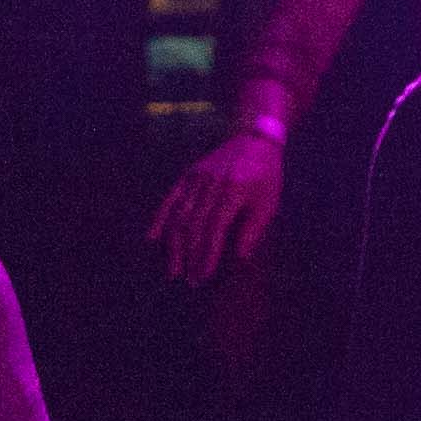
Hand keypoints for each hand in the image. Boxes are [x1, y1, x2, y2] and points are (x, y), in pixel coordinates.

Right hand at [154, 122, 288, 283]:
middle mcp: (211, 183)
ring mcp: (197, 177)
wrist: (255, 139)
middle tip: (189, 281)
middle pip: (193, 225)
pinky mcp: (189, 174)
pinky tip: (152, 239)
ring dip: (174, 245)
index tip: (203, 276)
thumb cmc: (266, 176)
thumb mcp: (268, 203)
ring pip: (178, 215)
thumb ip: (253, 230)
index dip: (207, 255)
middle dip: (190, 256)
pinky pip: (170, 198)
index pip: (215, 229)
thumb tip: (240, 259)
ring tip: (173, 270)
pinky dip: (159, 219)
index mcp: (234, 190)